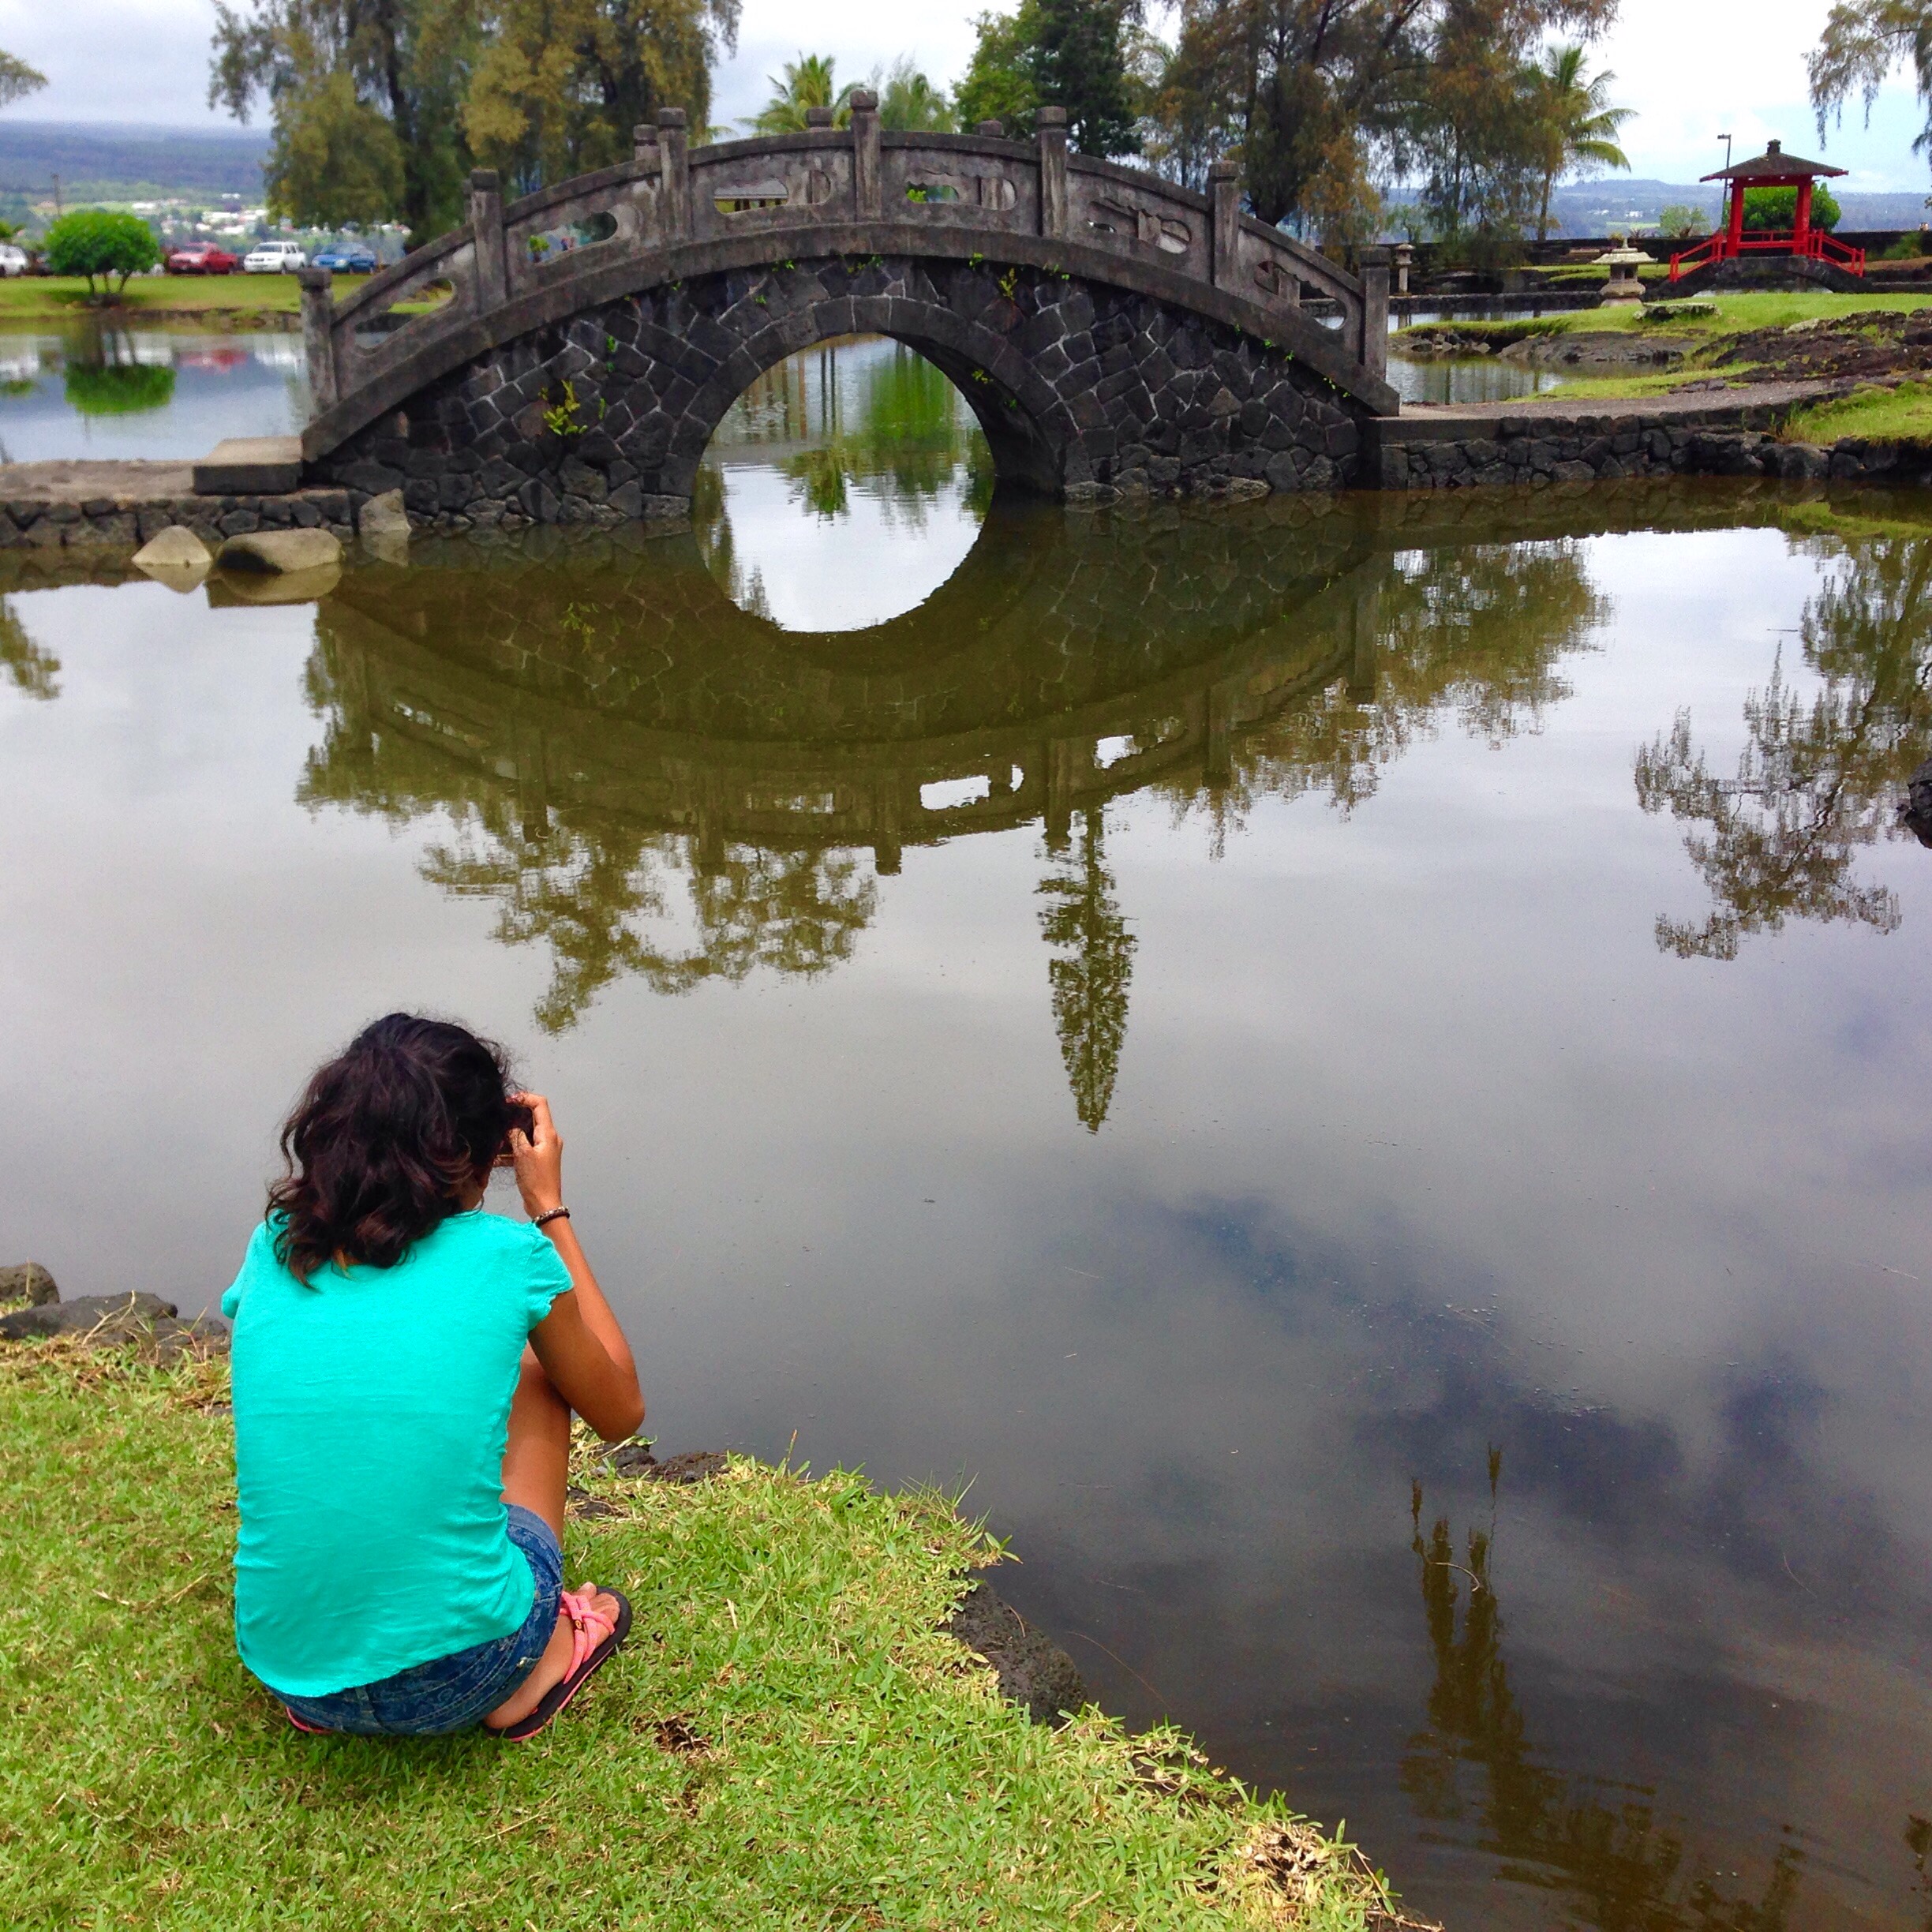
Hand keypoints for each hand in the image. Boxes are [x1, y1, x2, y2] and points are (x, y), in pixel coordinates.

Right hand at [507, 1091, 563, 1218]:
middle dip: (513, 1118)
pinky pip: (523, 1149)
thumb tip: (511, 1126)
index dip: (524, 1098)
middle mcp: (549, 1138)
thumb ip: (516, 1135)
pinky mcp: (538, 1160)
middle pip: (531, 1118)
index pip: (540, 1104)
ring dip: (510, 1137)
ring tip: (493, 1141)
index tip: (507, 1102)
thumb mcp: (523, 1155)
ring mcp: (544, 1149)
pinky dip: (511, 1151)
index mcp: (548, 1133)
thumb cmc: (536, 1179)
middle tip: (496, 1121)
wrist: (544, 1205)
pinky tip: (496, 1158)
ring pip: (525, 1135)